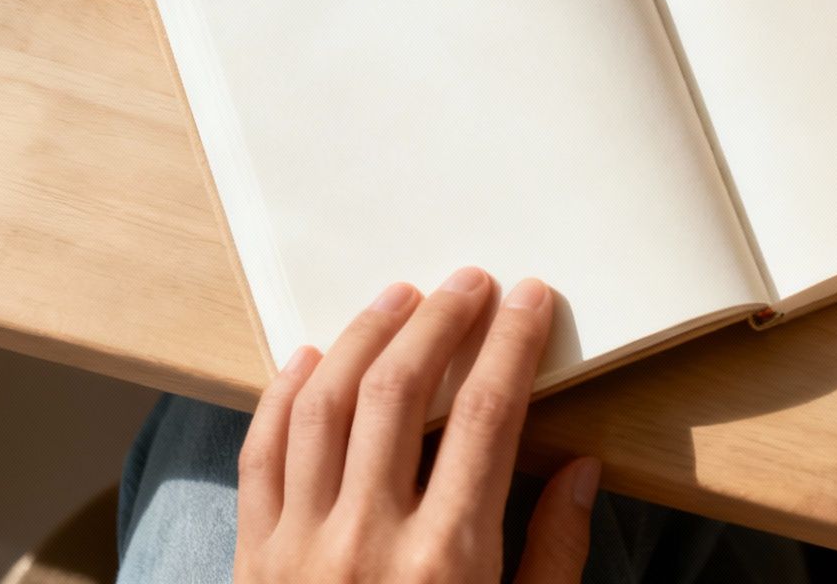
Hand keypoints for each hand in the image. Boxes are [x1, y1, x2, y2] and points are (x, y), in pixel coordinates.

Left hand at [234, 267, 599, 582]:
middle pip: (403, 390)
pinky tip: (308, 360)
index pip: (489, 417)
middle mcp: (368, 542)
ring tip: (398, 298)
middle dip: (440, 319)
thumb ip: (553, 556)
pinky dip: (281, 396)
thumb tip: (582, 470)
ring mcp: (301, 548)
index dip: (512, 345)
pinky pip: (261, 455)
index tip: (531, 300)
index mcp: (448, 563)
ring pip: (324, 405)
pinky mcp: (253, 561)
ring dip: (363, 337)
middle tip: (470, 281)